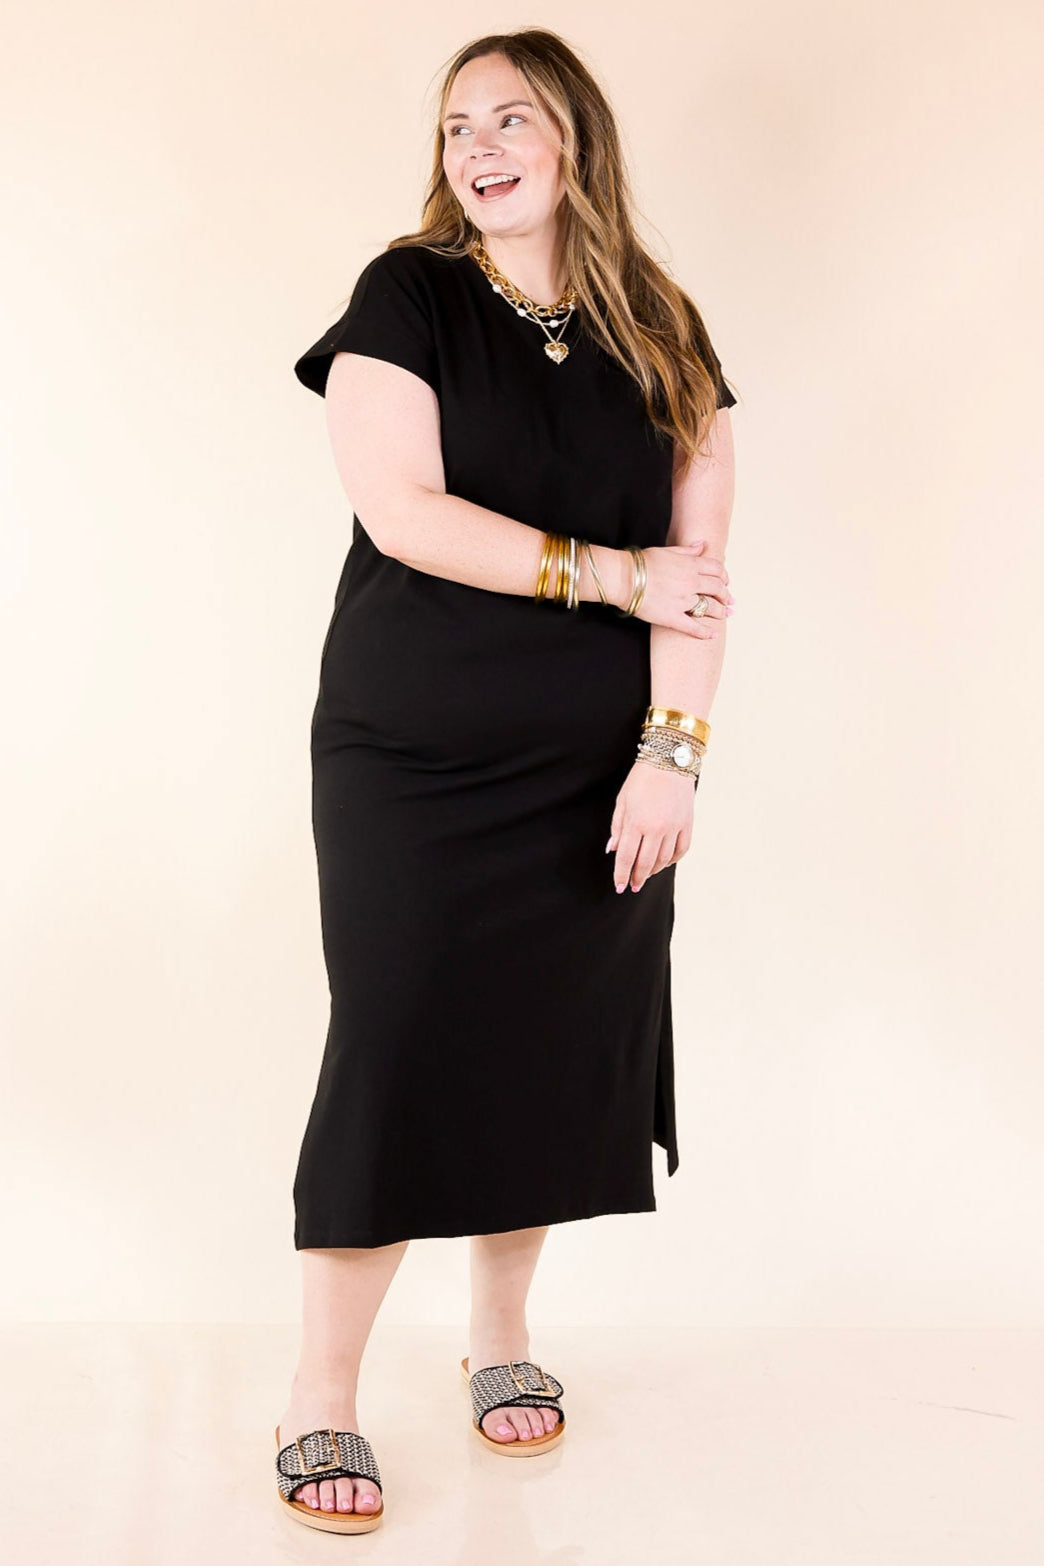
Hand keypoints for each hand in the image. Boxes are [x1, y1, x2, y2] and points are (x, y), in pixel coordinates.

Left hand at [606, 761, 695, 892]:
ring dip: (653, 870)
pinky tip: (663, 862)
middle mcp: (656, 828)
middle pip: (645, 863)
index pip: (626, 858)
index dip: (621, 875)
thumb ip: (617, 828)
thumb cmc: (641, 779)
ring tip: (646, 874)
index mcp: (636, 822)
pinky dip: (671, 860)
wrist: (669, 760)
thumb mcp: (622, 801)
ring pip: (663, 859)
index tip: (619, 886)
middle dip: (637, 878)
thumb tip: (613, 850)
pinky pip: (681, 850)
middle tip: (633, 886)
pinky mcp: (687, 824)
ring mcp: (674, 827)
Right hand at [611, 540, 730, 637]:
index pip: (716, 569)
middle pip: (717, 588)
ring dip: (721, 612)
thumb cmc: (641, 563)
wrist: (623, 578)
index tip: (725, 581)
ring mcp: (683, 601)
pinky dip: (705, 633)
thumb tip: (702, 544)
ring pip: (710, 608)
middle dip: (726, 595)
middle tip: (729, 600)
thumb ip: (687, 550)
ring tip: (726, 615)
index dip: (724, 576)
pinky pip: (693, 627)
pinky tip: (713, 635)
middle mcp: (690, 582)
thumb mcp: (666, 551)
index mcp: (690, 564)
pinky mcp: (672, 617)